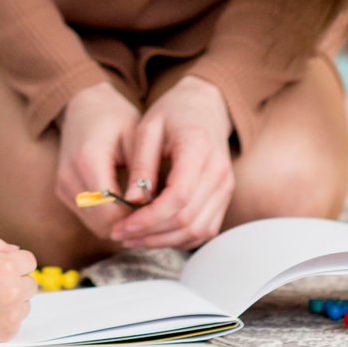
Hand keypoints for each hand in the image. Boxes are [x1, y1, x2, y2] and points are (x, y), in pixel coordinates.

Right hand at [0, 240, 37, 344]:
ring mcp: (12, 314)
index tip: (9, 266)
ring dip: (14, 300)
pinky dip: (7, 316)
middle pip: (31, 283)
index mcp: (5, 267)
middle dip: (17, 280)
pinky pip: (17, 320)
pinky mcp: (8, 331)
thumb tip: (16, 251)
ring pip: (26, 303)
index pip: (29, 261)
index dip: (18, 261)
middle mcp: (13, 290)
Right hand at [54, 81, 142, 221]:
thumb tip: (151, 207)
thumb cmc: (115, 117)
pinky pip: (88, 218)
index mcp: (88, 160)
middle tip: (156, 217)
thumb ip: (141, 172)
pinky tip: (128, 206)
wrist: (85, 103)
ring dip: (119, 225)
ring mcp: (62, 185)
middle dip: (131, 225)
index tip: (160, 214)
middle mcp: (69, 177)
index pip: (111, 212)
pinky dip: (108, 219)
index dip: (137, 219)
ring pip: (95, 226)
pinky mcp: (62, 191)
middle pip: (102, 224)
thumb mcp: (134, 137)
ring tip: (144, 212)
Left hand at [107, 76, 234, 250]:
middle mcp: (218, 172)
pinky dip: (181, 238)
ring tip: (135, 238)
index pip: (177, 197)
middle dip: (151, 234)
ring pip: (198, 230)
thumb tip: (131, 201)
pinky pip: (206, 229)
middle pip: (187, 219)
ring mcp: (225, 187)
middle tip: (121, 235)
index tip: (123, 226)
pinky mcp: (224, 197)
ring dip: (165, 241)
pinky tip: (156, 235)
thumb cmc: (173, 113)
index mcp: (198, 149)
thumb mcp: (147, 129)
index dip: (148, 218)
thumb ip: (141, 165)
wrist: (204, 105)